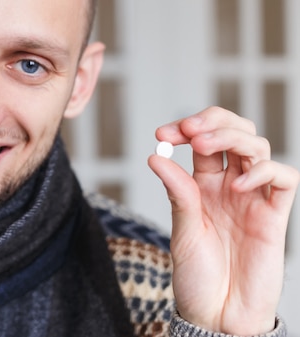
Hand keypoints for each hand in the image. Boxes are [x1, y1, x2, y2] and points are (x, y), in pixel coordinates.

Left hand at [148, 106, 298, 334]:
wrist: (218, 315)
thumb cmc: (197, 276)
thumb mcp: (182, 231)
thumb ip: (177, 193)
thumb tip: (156, 156)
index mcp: (203, 185)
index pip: (201, 141)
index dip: (186, 129)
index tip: (163, 134)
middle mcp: (229, 186)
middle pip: (232, 133)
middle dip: (212, 122)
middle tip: (190, 129)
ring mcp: (253, 198)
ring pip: (257, 147)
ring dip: (233, 137)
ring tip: (206, 145)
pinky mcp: (274, 216)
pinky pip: (283, 179)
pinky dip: (265, 171)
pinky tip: (240, 182)